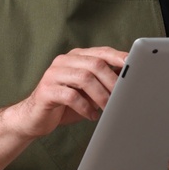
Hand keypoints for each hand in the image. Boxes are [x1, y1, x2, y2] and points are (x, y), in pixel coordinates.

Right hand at [5, 47, 128, 138]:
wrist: (34, 118)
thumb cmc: (65, 104)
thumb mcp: (88, 91)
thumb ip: (103, 82)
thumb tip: (129, 80)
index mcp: (75, 57)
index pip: (100, 52)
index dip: (118, 57)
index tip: (134, 66)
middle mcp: (63, 61)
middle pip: (94, 64)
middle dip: (112, 81)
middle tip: (122, 97)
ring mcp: (53, 74)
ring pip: (84, 78)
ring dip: (101, 95)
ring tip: (108, 108)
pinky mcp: (46, 90)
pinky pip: (71, 96)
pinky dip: (85, 107)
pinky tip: (91, 115)